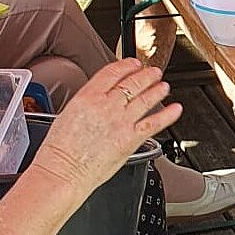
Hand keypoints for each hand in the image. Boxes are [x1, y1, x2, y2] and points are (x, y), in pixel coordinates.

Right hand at [32, 59, 182, 194]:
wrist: (62, 171)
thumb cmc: (59, 151)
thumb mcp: (67, 114)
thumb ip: (87, 105)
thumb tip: (97, 102)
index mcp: (88, 96)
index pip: (113, 72)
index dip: (126, 65)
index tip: (133, 63)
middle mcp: (107, 105)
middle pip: (132, 82)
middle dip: (146, 75)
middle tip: (153, 72)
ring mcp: (121, 121)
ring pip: (145, 99)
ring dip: (157, 90)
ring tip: (164, 86)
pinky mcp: (131, 138)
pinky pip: (154, 122)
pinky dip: (168, 115)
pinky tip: (175, 109)